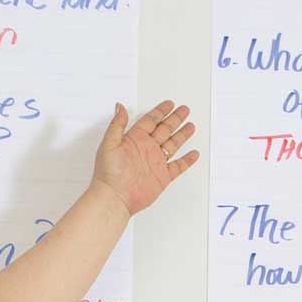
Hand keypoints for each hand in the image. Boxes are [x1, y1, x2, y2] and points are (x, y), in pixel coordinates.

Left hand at [90, 100, 198, 216]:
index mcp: (134, 139)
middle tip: (184, 110)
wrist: (115, 197)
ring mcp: (155, 162)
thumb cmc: (108, 173)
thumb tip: (120, 106)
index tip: (169, 104)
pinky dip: (186, 160)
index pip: (150, 121)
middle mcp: (146, 149)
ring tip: (190, 126)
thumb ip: (117, 124)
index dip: (160, 112)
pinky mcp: (162, 177)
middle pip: (164, 130)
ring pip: (172, 145)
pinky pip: (177, 166)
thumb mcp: (109, 143)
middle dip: (175, 119)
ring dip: (182, 135)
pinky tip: (193, 154)